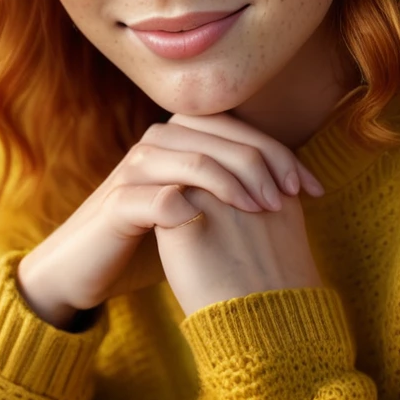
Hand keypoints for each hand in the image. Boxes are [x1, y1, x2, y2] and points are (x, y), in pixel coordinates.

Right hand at [16, 112, 324, 327]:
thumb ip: (232, 192)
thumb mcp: (198, 209)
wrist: (83, 268)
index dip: (283, 155)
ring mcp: (135, 170)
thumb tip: (293, 191)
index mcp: (180, 138)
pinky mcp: (118, 204)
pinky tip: (220, 225)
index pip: (241, 131)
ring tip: (266, 211)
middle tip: (295, 198)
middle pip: (223, 138)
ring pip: (196, 160)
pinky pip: (160, 197)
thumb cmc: (150, 239)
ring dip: (237, 184)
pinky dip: (193, 207)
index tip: (316, 189)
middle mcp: (157, 143)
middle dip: (267, 165)